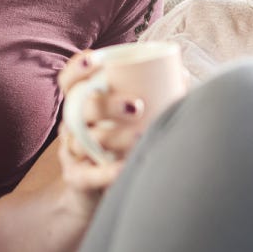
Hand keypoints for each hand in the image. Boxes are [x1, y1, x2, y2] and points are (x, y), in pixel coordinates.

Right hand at [55, 51, 142, 207]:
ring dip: (114, 137)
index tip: (96, 61)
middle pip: (81, 109)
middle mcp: (72, 124)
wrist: (94, 191)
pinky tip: (124, 168)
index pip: (70, 81)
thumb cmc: (117, 144)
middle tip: (137, 106)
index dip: (78, 69)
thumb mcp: (125, 119)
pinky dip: (106, 173)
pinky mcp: (76, 178)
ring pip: (86, 141)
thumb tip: (182, 75)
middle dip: (106, 104)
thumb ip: (152, 95)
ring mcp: (72, 152)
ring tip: (141, 136)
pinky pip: (88, 175)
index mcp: (82, 104)